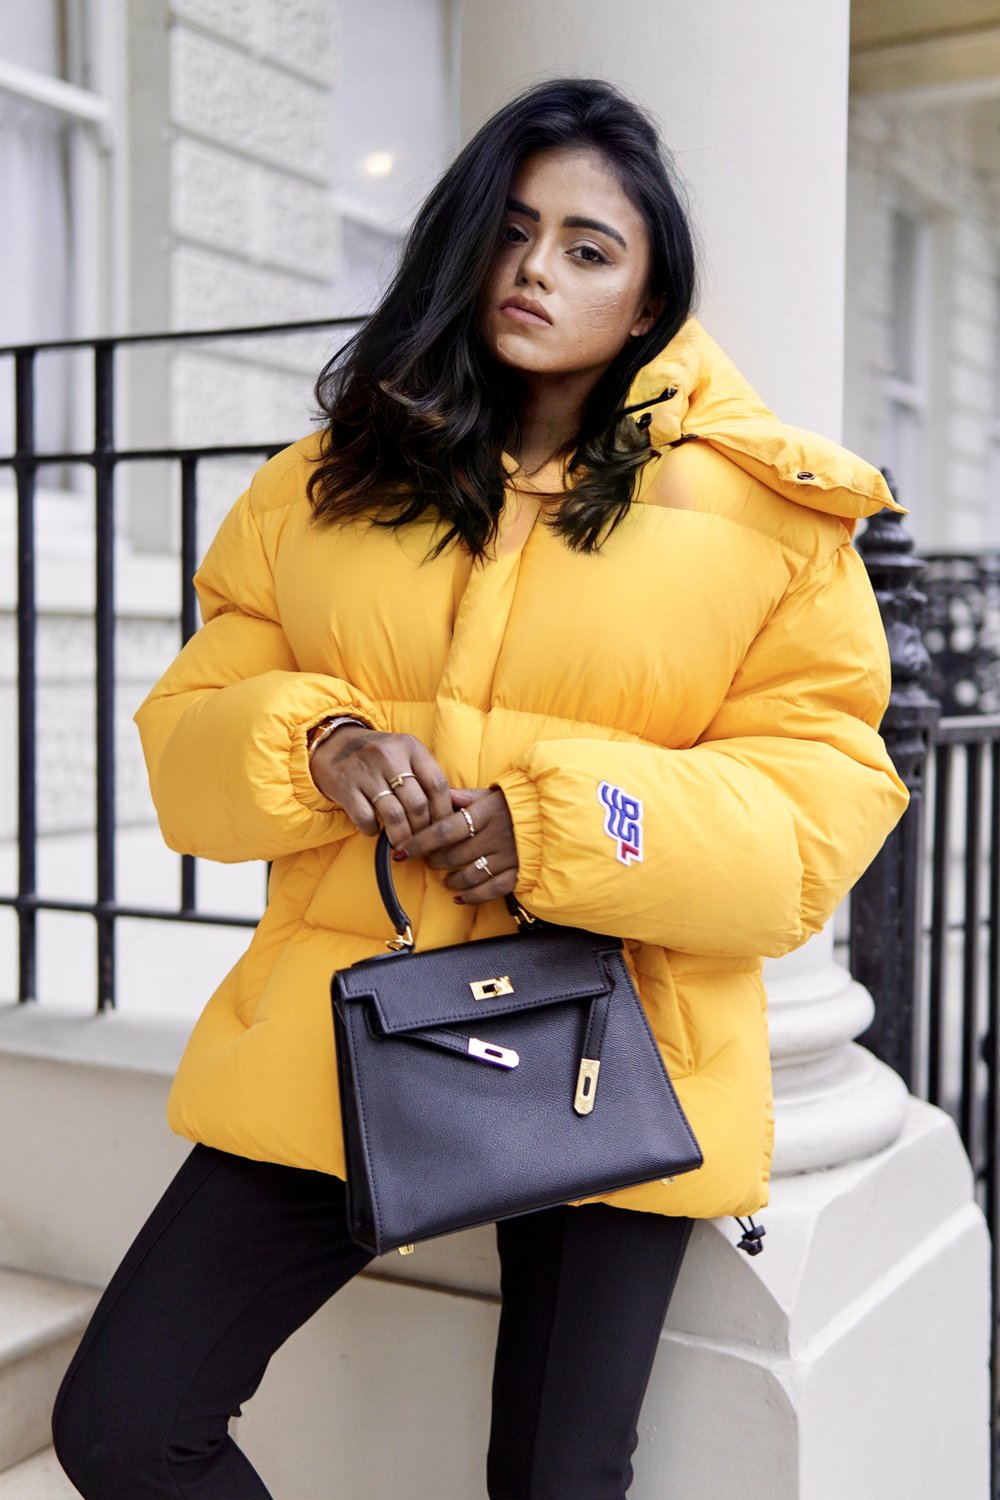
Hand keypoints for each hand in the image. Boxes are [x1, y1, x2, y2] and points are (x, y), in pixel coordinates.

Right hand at [310, 726, 452, 840]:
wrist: (333, 744)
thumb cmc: (378, 756)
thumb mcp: (404, 754)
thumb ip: (424, 776)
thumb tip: (451, 813)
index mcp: (410, 746)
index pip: (437, 784)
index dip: (443, 813)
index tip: (443, 830)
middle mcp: (388, 755)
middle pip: (417, 804)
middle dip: (422, 830)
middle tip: (421, 842)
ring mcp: (365, 770)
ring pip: (394, 815)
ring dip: (401, 836)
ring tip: (402, 844)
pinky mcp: (344, 786)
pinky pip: (366, 819)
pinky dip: (372, 831)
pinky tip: (374, 830)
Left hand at [397, 787, 518, 905]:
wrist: (558, 816)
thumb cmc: (521, 804)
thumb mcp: (493, 794)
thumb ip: (465, 797)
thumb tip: (440, 795)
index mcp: (486, 812)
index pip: (444, 829)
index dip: (420, 841)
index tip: (401, 851)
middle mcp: (495, 835)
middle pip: (453, 854)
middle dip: (434, 860)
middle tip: (428, 860)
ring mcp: (508, 856)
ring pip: (469, 874)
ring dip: (451, 879)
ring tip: (446, 877)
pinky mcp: (520, 872)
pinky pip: (492, 889)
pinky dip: (472, 896)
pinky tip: (459, 897)